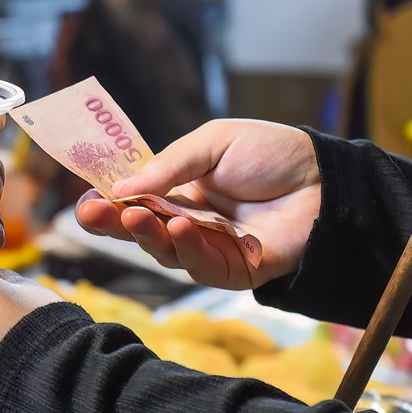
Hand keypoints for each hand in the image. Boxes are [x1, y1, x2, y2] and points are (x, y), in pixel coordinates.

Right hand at [76, 120, 320, 289]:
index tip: (84, 200)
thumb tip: (123, 185)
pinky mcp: (234, 269)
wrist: (326, 179)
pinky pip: (202, 266)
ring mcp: (209, 248)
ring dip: (147, 235)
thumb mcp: (215, 142)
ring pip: (166, 251)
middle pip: (141, 231)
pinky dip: (187, 249)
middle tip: (90, 215)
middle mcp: (189, 223)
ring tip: (134, 216)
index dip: (108, 202)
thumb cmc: (274, 154)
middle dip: (112, 224)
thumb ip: (171, 164)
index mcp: (180, 192)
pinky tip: (179, 228)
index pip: (135, 200)